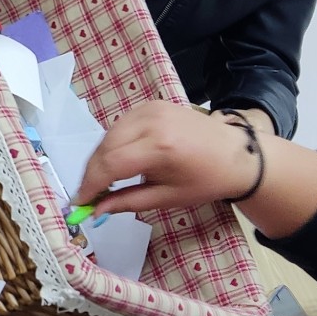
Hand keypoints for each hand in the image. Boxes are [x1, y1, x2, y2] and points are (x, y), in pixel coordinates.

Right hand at [73, 101, 256, 216]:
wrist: (236, 153)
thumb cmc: (206, 180)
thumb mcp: (168, 198)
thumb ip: (128, 202)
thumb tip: (97, 211)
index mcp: (160, 148)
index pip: (110, 164)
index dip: (91, 184)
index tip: (80, 202)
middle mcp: (151, 122)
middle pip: (104, 148)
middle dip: (92, 173)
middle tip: (88, 194)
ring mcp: (150, 109)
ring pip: (108, 135)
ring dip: (100, 158)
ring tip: (102, 180)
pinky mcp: (150, 104)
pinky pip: (119, 125)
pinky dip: (112, 144)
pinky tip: (116, 160)